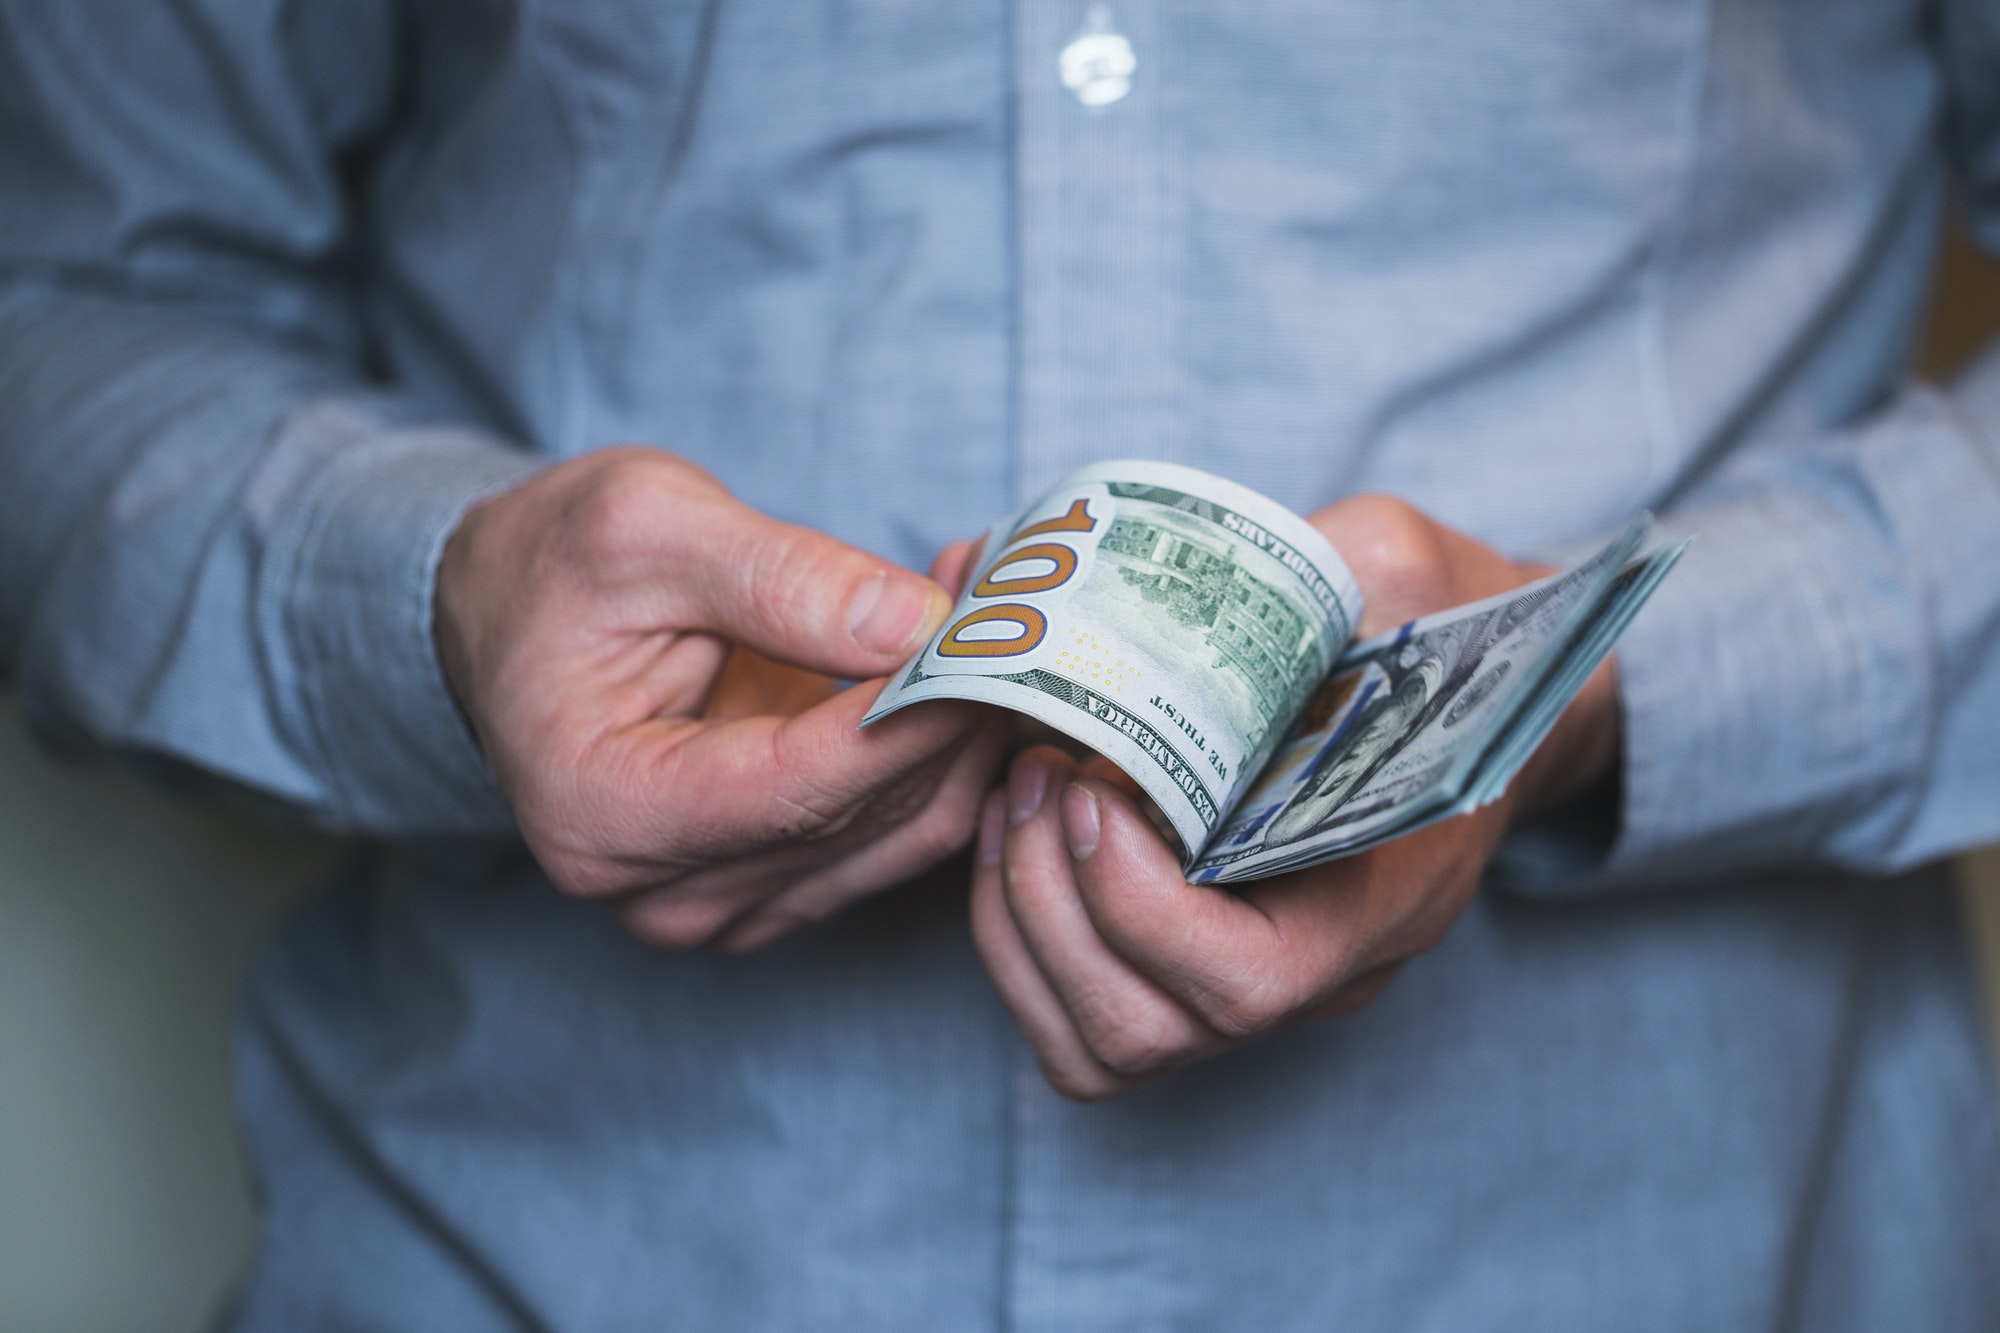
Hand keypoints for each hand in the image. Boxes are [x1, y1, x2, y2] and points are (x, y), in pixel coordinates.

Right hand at [435, 446, 1008, 950]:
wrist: (510, 617)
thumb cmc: (554, 565)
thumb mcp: (645, 525)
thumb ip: (780, 577)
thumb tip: (917, 622)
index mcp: (603, 811)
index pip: (798, 790)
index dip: (913, 719)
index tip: (998, 641)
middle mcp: (660, 890)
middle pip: (861, 822)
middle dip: (958, 711)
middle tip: (1027, 604)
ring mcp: (719, 903)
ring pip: (898, 838)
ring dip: (965, 731)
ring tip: (998, 614)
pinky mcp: (770, 886)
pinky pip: (891, 834)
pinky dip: (940, 752)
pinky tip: (960, 662)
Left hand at [970, 494, 1620, 1097]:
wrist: (1474, 690)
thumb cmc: (1430, 622)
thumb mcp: (1387, 564)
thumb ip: (1298, 571)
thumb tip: (1153, 569)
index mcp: (1384, 892)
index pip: (1248, 979)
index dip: (1137, 902)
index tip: (1092, 782)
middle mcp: (1320, 974)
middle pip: (1146, 1030)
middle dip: (1051, 899)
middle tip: (1034, 769)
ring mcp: (1255, 991)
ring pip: (1099, 1049)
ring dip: (1018, 924)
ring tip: (1016, 794)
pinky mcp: (1195, 977)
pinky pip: (1081, 1030)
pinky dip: (1018, 944)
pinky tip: (1017, 832)